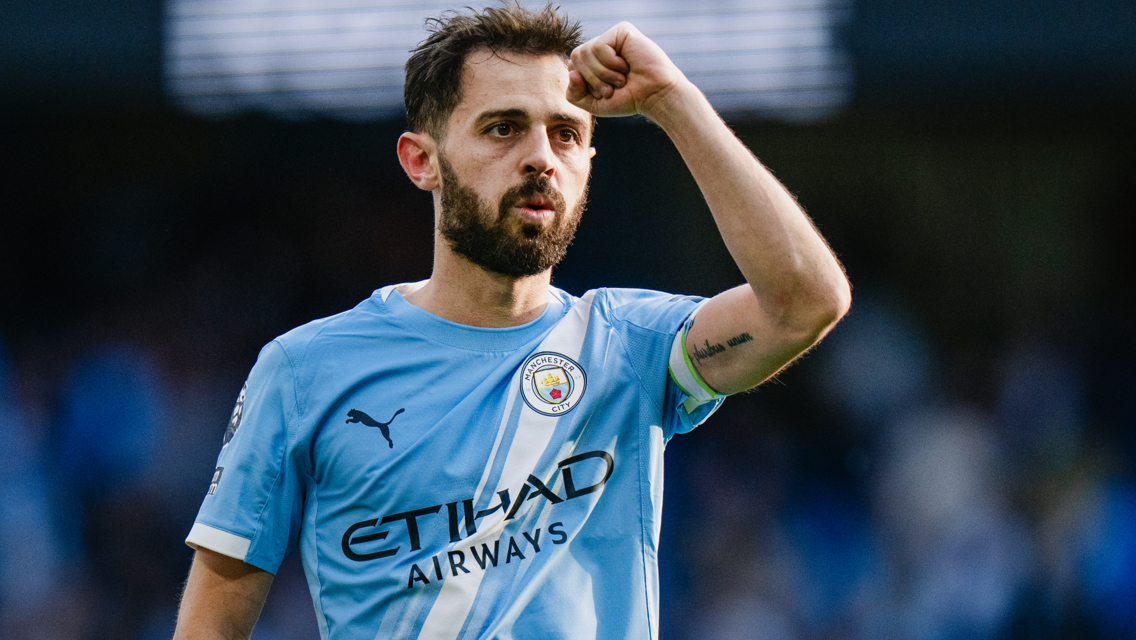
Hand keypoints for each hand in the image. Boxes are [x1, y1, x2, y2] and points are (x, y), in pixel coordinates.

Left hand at [567, 22, 686, 119]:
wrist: (654, 96)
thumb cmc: (627, 99)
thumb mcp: (594, 104)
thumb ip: (574, 95)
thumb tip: (572, 72)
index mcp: (592, 61)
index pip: (571, 67)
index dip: (585, 85)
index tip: (606, 93)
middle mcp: (599, 46)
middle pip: (576, 57)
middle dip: (593, 79)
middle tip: (614, 86)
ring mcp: (610, 37)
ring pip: (586, 51)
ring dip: (604, 73)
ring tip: (622, 77)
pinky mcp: (621, 30)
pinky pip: (599, 46)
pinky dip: (611, 62)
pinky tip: (626, 65)